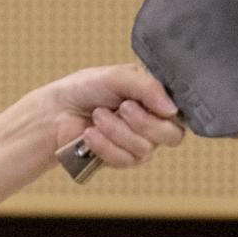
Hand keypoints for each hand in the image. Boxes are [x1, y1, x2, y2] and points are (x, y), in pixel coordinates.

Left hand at [45, 63, 185, 171]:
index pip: (181, 113)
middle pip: (172, 136)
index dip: (167, 110)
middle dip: (143, 122)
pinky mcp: (121, 160)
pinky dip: (104, 145)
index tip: (143, 101)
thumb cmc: (86, 89)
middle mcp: (153, 123)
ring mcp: (139, 144)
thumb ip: (148, 87)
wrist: (56, 111)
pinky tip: (90, 134)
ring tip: (97, 116)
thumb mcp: (117, 76)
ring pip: (144, 148)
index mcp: (157, 100)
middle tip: (121, 107)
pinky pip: (124, 159)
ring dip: (116, 130)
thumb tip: (171, 109)